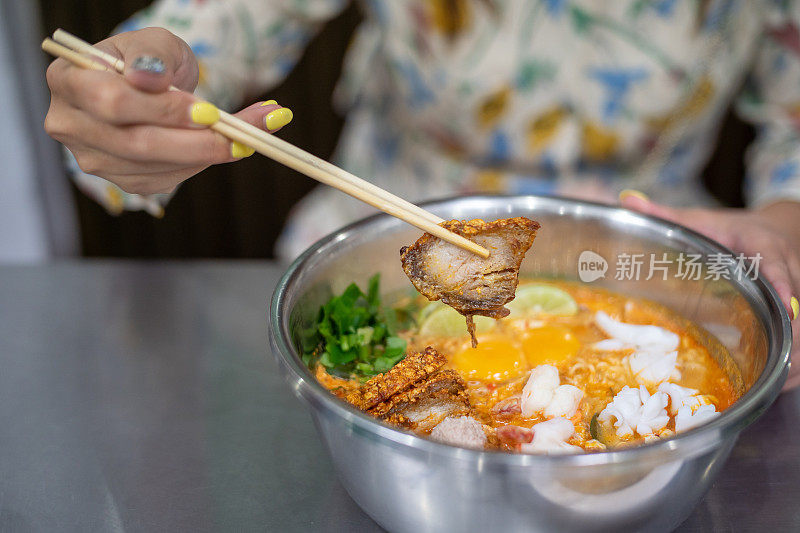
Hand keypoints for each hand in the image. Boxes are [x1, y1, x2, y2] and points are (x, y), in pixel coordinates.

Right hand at [44, 28, 292, 194]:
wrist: (151, 86)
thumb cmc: (149, 60)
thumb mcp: (155, 42)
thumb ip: (153, 53)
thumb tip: (150, 77)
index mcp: (68, 80)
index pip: (113, 102)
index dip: (164, 110)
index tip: (210, 110)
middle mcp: (70, 124)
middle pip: (137, 144)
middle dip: (199, 141)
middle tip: (246, 133)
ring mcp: (92, 158)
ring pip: (155, 168)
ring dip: (208, 155)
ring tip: (249, 136)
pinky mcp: (119, 181)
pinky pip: (164, 181)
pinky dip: (199, 166)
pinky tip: (220, 148)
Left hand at [619, 191, 799, 389]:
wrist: (774, 230)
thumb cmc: (732, 230)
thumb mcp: (703, 220)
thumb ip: (666, 215)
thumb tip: (628, 201)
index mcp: (767, 249)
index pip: (780, 267)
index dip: (783, 287)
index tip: (787, 304)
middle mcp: (790, 272)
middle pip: (798, 306)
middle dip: (790, 334)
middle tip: (772, 359)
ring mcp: (798, 294)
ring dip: (792, 354)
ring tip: (772, 377)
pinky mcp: (798, 313)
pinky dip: (793, 362)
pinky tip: (777, 380)